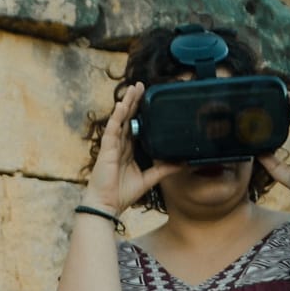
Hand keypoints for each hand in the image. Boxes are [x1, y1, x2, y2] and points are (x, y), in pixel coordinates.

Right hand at [82, 83, 179, 216]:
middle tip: (141, 85)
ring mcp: (112, 145)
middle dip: (134, 101)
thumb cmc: (122, 194)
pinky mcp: (107, 149)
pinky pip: (112, 128)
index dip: (140, 112)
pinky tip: (123, 104)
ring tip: (133, 87)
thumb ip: (165, 169)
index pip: (134, 126)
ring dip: (127, 102)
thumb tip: (183, 163)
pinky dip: (117, 116)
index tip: (148, 99)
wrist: (107, 205)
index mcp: (128, 150)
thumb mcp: (150, 179)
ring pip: (120, 118)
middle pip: (128, 117)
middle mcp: (120, 145)